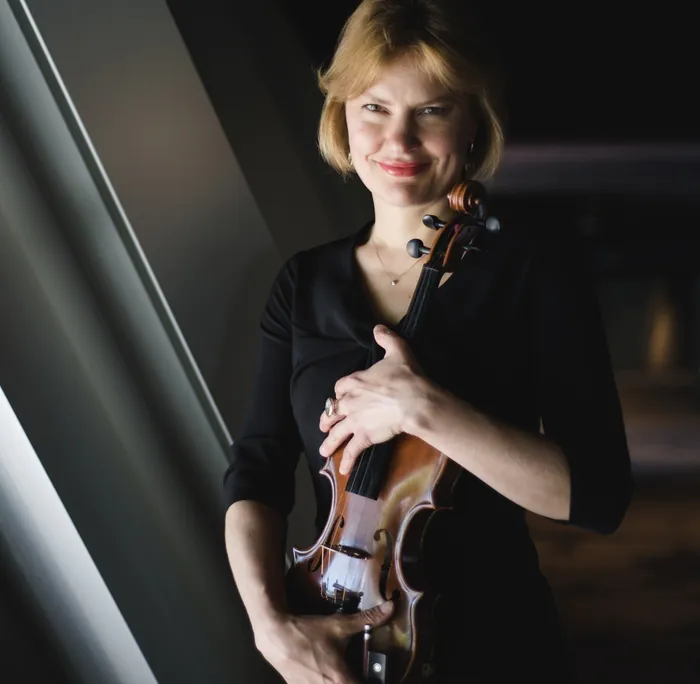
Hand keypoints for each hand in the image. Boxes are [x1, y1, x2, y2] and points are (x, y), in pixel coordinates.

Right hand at [255, 601, 394, 683]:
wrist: (276, 636)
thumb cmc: (308, 633)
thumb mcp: (339, 625)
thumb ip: (367, 619)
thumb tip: (391, 608)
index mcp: (341, 679)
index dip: (374, 681)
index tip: (377, 675)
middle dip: (358, 679)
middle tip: (363, 671)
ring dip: (342, 680)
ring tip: (345, 670)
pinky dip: (325, 681)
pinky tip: (325, 672)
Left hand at [319, 325, 427, 474]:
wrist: (414, 400)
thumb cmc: (406, 376)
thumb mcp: (397, 350)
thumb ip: (386, 338)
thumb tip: (378, 328)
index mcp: (355, 381)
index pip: (340, 387)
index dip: (340, 392)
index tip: (340, 396)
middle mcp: (350, 401)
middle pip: (332, 410)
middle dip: (327, 418)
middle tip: (324, 424)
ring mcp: (355, 420)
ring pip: (336, 432)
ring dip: (329, 442)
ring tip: (323, 450)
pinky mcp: (364, 435)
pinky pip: (352, 449)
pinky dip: (347, 460)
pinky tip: (343, 469)